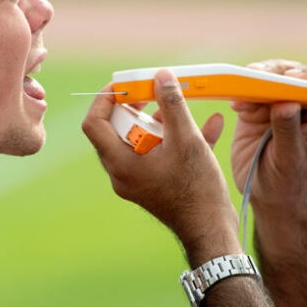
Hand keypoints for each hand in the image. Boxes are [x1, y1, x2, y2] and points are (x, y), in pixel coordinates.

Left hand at [82, 69, 240, 263]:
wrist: (212, 230)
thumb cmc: (196, 189)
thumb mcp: (186, 140)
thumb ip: (172, 105)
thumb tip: (161, 75)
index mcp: (120, 163)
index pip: (94, 123)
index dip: (105, 98)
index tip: (127, 84)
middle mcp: (122, 173)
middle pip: (117, 129)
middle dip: (138, 106)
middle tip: (156, 91)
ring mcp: (138, 180)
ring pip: (141, 140)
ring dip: (161, 120)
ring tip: (183, 106)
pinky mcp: (155, 184)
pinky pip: (158, 154)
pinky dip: (177, 138)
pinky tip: (211, 124)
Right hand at [230, 59, 306, 215]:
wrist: (265, 194)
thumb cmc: (287, 183)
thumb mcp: (289, 161)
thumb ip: (288, 132)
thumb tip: (286, 103)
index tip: (292, 80)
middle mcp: (306, 101)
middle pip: (296, 69)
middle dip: (276, 72)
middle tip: (256, 79)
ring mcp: (281, 100)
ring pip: (271, 73)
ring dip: (255, 80)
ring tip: (242, 101)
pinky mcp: (258, 105)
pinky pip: (249, 86)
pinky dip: (241, 91)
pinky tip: (236, 107)